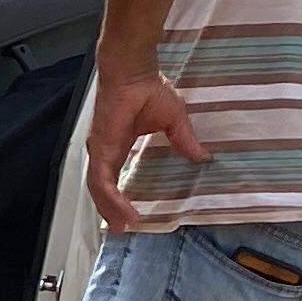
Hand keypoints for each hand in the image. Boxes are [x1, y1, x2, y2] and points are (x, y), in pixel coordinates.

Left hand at [80, 63, 205, 233]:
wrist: (134, 71)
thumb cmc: (149, 88)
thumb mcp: (173, 120)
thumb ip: (184, 140)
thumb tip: (202, 157)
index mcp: (117, 144)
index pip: (112, 177)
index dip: (116, 196)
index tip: (128, 214)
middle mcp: (105, 150)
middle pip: (101, 188)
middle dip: (109, 210)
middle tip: (120, 229)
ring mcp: (101, 149)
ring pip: (99, 189)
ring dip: (110, 209)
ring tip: (123, 226)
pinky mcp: (101, 148)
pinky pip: (102, 181)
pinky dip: (110, 198)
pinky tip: (122, 212)